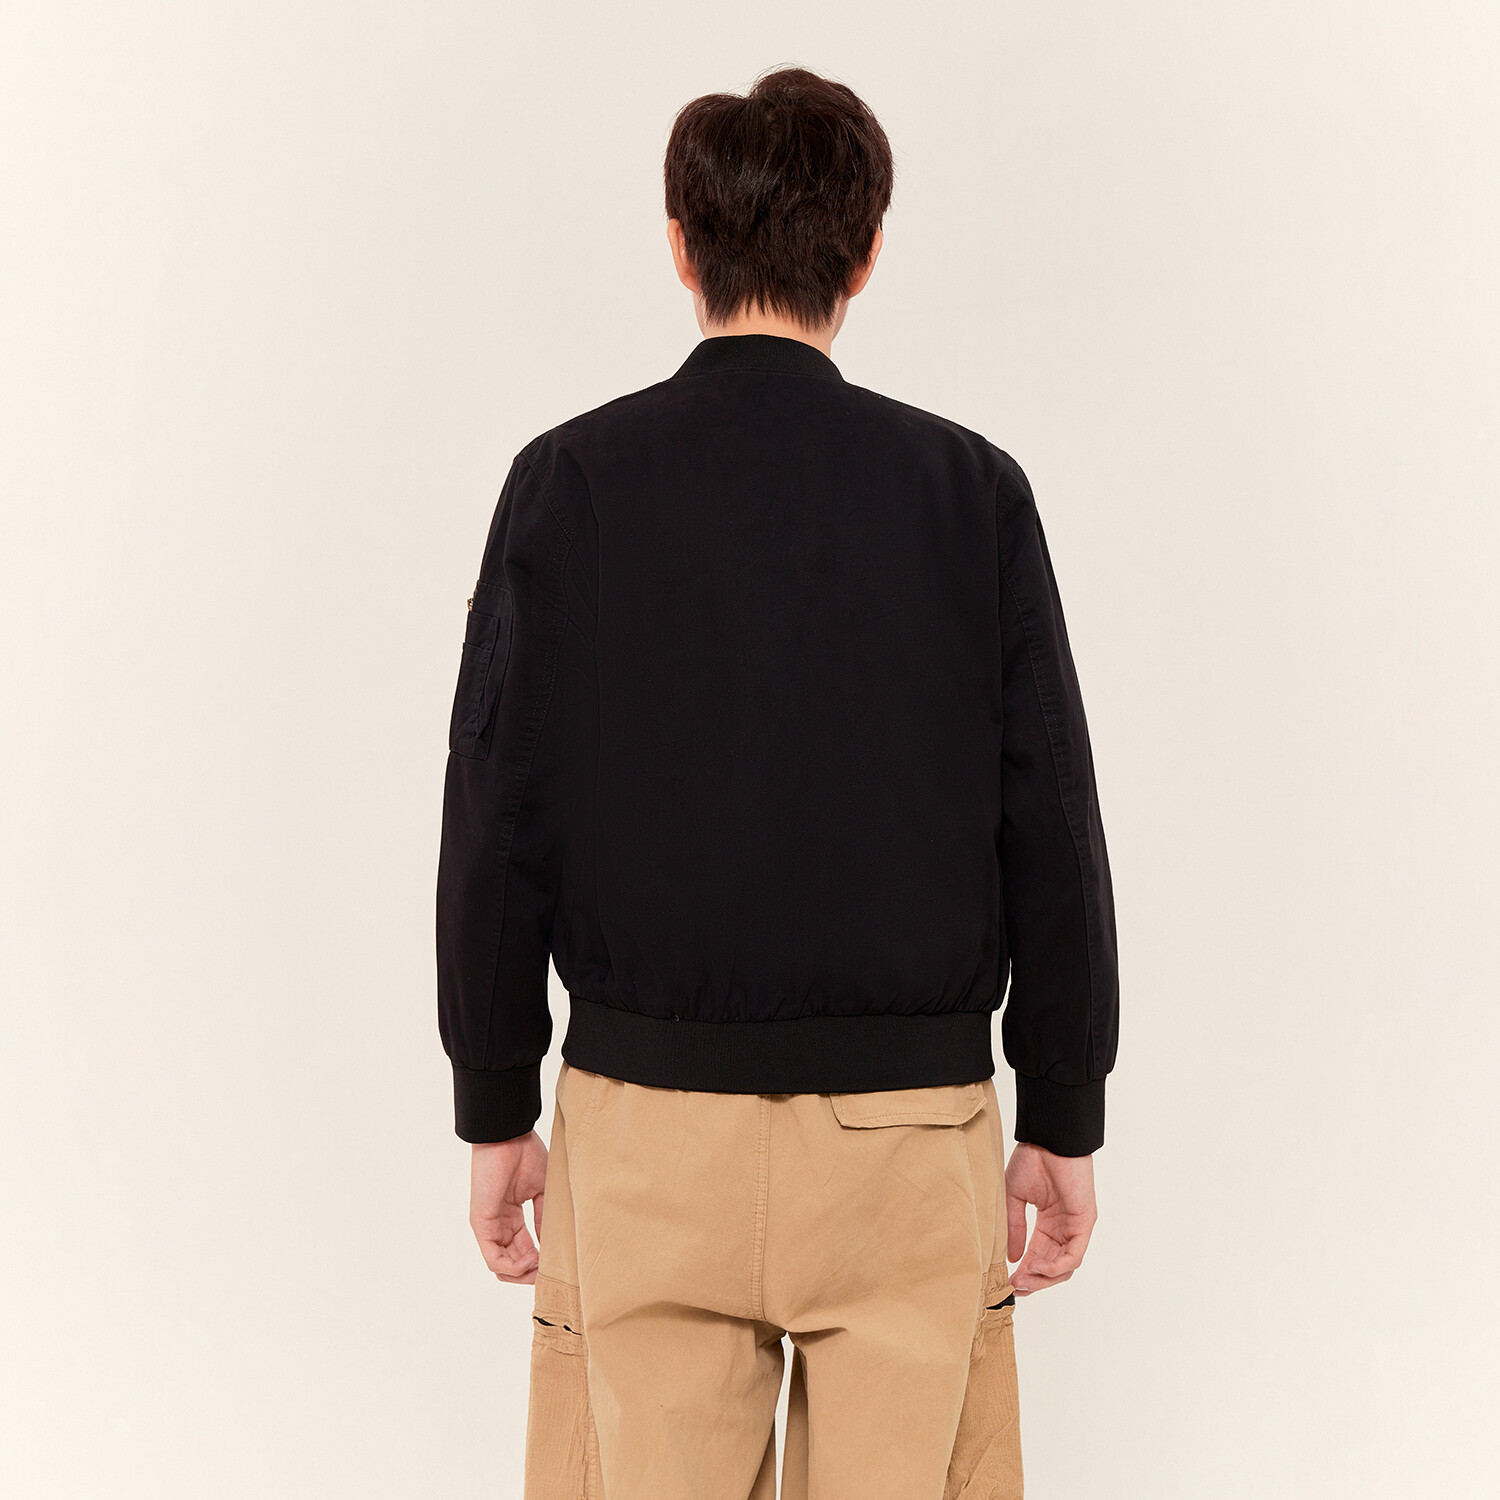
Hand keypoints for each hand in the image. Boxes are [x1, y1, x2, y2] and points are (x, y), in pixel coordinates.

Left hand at [469, 1131, 547, 1282]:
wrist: (508, 1135)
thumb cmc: (524, 1154)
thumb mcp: (540, 1191)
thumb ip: (543, 1218)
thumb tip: (550, 1243)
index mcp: (511, 1216)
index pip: (523, 1250)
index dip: (540, 1262)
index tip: (558, 1263)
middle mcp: (498, 1225)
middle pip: (512, 1263)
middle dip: (531, 1273)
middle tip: (551, 1273)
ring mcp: (488, 1226)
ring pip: (502, 1266)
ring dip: (523, 1273)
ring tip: (542, 1266)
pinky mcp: (482, 1224)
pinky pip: (493, 1258)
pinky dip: (512, 1267)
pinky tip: (531, 1261)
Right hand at [1005, 1142, 1096, 1295]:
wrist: (1049, 1139)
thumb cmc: (1032, 1160)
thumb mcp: (1015, 1198)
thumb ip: (1015, 1228)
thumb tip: (1011, 1258)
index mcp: (1048, 1222)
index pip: (1039, 1256)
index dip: (1025, 1272)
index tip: (1008, 1283)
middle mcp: (1064, 1228)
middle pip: (1053, 1267)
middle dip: (1034, 1281)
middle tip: (1015, 1288)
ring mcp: (1076, 1227)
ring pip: (1065, 1266)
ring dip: (1044, 1278)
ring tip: (1023, 1280)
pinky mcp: (1085, 1223)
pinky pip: (1074, 1255)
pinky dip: (1056, 1266)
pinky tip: (1037, 1266)